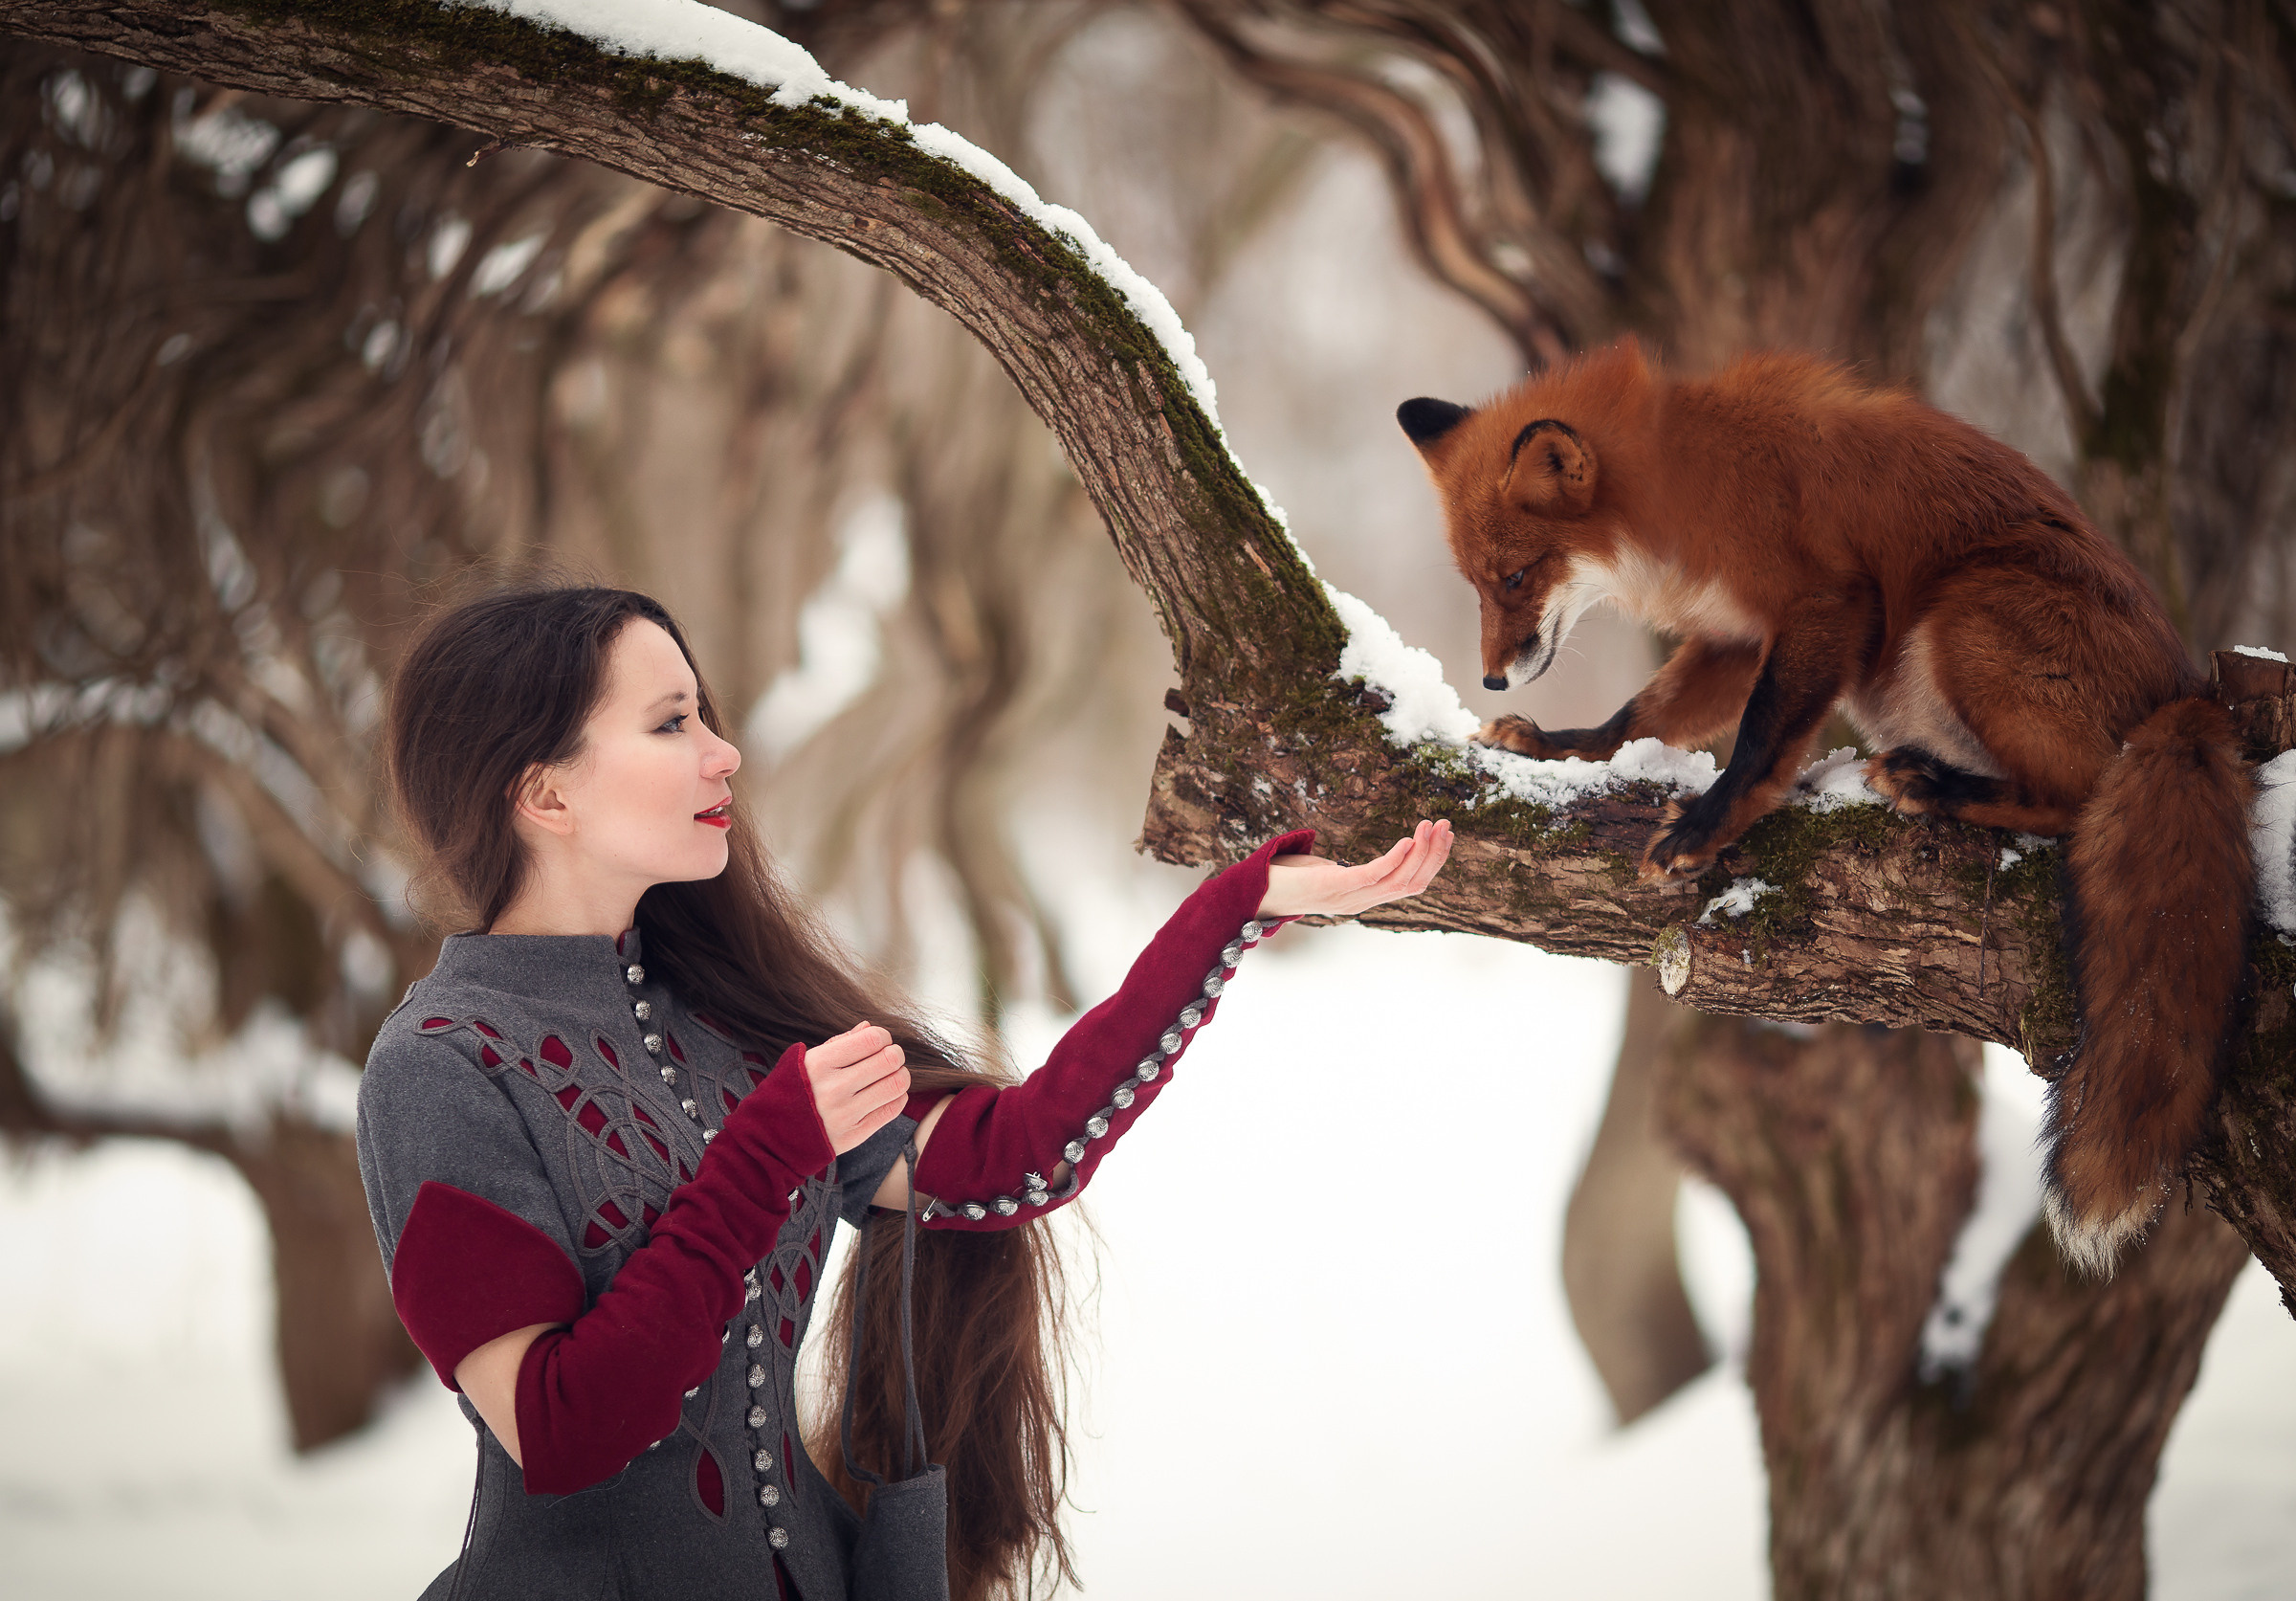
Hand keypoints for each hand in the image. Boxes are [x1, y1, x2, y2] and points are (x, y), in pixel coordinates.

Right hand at [801, 1023, 911, 1154]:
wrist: (771, 1137)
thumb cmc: (793, 1091)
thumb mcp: (806, 1061)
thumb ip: (840, 1043)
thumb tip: (869, 1027)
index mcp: (820, 1063)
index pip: (872, 1039)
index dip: (883, 1037)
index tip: (879, 1042)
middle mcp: (833, 1088)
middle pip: (889, 1060)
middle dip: (895, 1054)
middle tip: (890, 1057)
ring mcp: (844, 1114)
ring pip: (896, 1085)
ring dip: (900, 1076)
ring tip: (891, 1075)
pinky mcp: (853, 1135)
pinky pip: (891, 1110)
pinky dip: (897, 1097)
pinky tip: (886, 1095)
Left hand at [1255, 819, 1452, 918]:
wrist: (1256, 892)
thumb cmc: (1289, 879)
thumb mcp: (1326, 872)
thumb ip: (1342, 869)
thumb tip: (1346, 861)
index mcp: (1364, 897)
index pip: (1411, 885)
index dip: (1431, 862)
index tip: (1444, 836)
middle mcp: (1362, 902)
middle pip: (1413, 883)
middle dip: (1434, 854)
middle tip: (1447, 825)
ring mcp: (1350, 898)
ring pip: (1400, 881)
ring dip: (1421, 852)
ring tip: (1432, 826)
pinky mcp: (1337, 888)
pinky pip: (1375, 875)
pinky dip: (1394, 859)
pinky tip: (1407, 840)